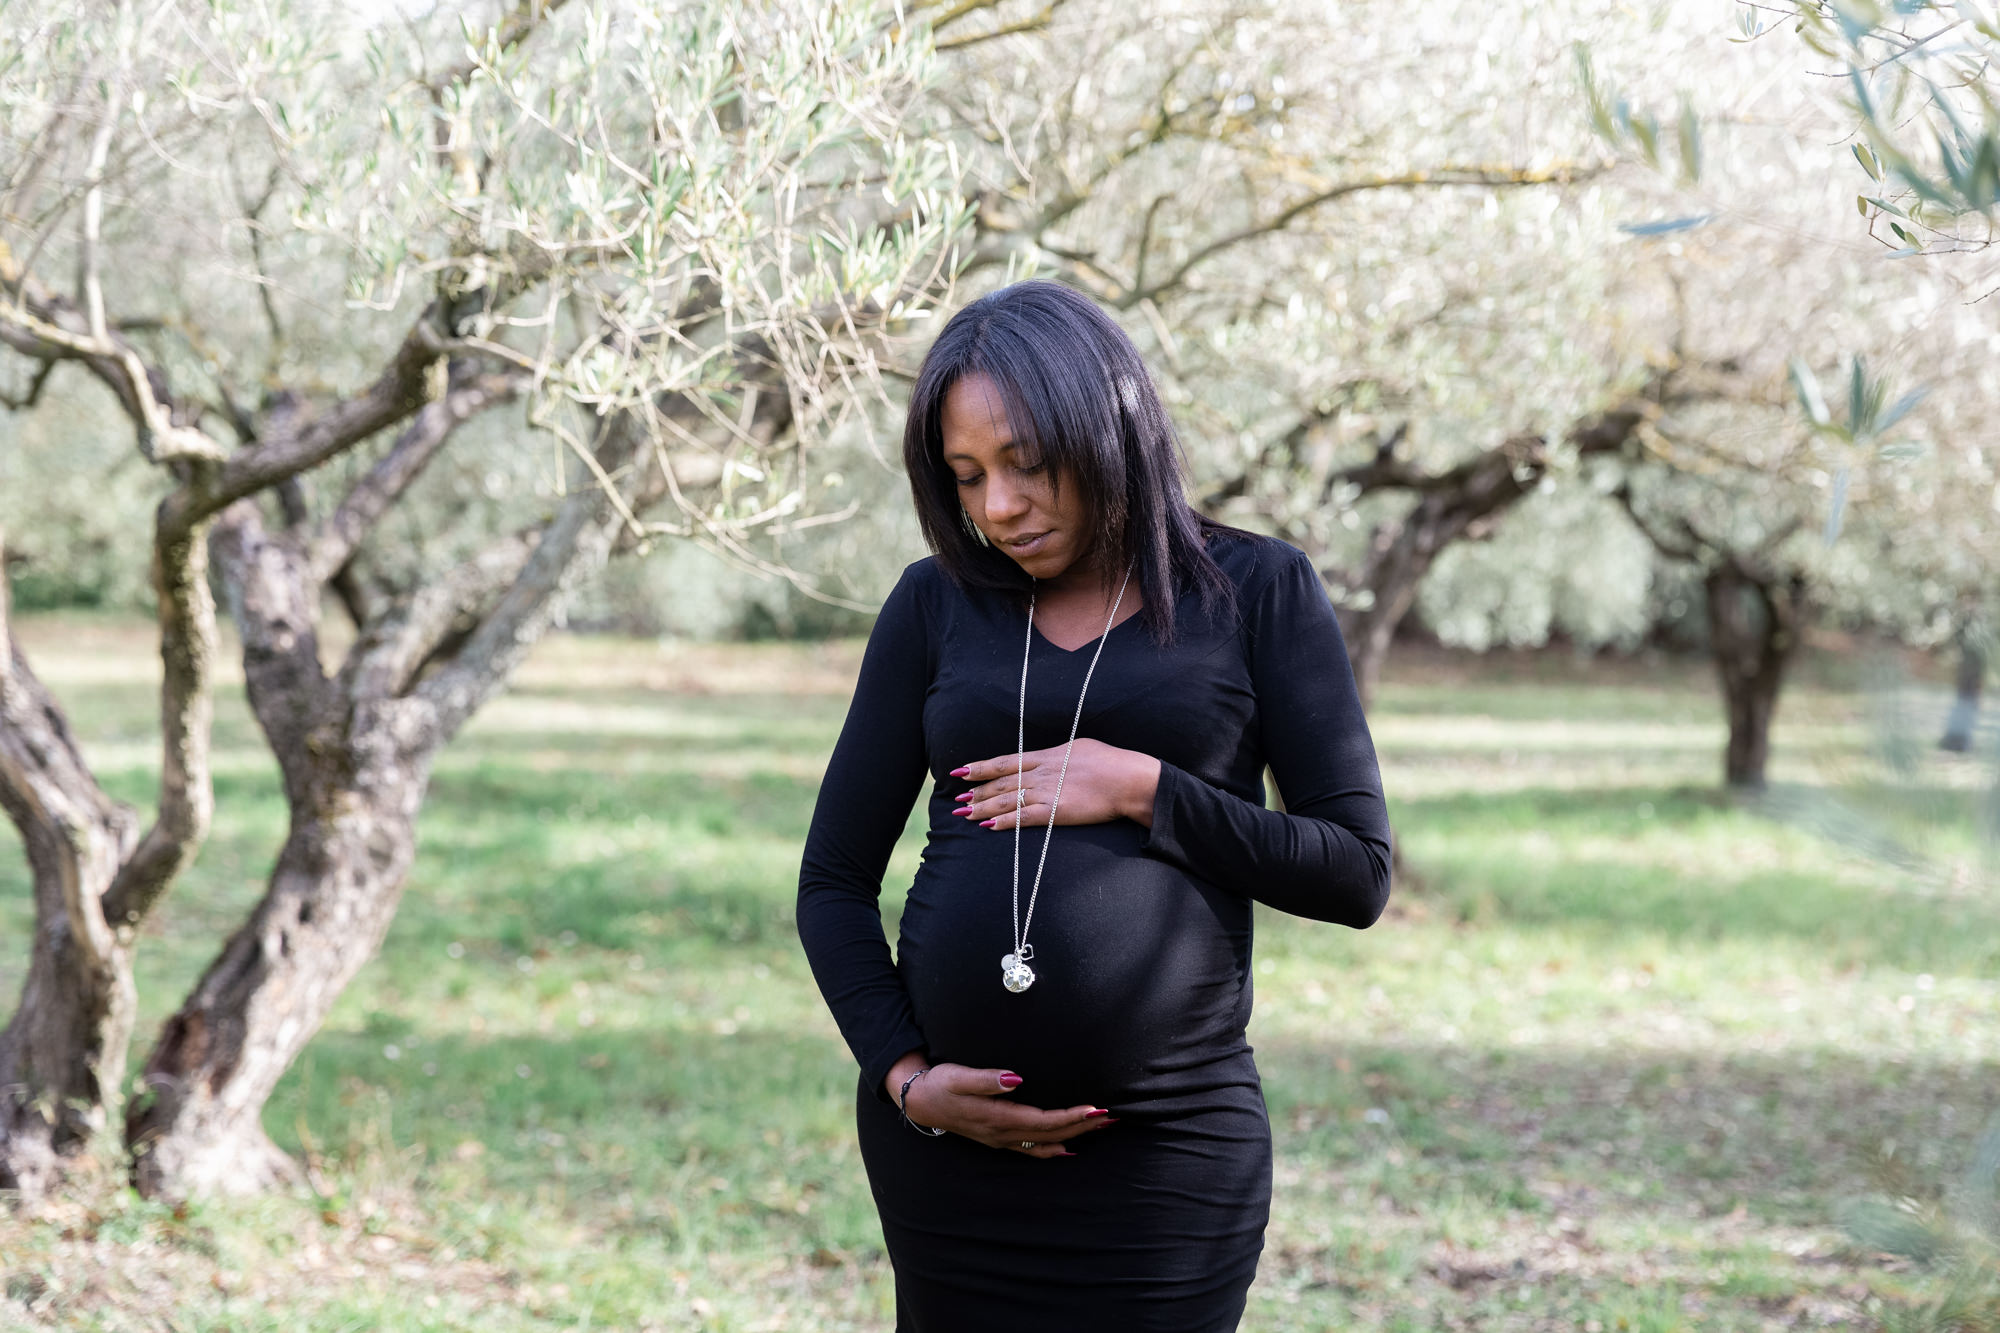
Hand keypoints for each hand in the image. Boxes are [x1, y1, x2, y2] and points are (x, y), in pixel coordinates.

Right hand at [888, 1057, 1116, 1158]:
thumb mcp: (959, 1076)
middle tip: (1113, 1118)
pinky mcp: (998, 1137)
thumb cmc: (940, 1083)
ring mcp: (1001, 1139)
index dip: (1071, 1116)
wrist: (918, 1100)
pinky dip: (1054, 1149)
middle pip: (1052, 1133)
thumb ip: (987, 1079)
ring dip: (1075, 1135)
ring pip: (1046, 1142)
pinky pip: (1032, 1149)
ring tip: (1101, 1128)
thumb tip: (1016, 1079)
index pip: (1044, 1120)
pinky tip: (1068, 1148)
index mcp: (998, 1118)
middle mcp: (1004, 1134)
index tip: (1096, 1108)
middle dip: (1083, 1126)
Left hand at [949, 739, 1160, 830]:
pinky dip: (1005, 822)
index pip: (1005, 761)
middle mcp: (1042, 773)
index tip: (961, 771)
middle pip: (1001, 783)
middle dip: (977, 791)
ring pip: (1007, 800)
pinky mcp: (1056, 812)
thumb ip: (1060, 754)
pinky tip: (989, 827)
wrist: (1129, 779)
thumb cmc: (1111, 762)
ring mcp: (1048, 792)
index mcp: (1047, 756)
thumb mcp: (1081, 748)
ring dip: (983, 808)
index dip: (981, 767)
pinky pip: (1024, 818)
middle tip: (957, 799)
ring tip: (965, 814)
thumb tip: (1050, 756)